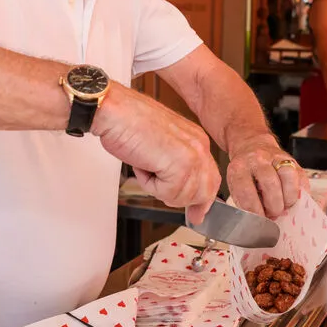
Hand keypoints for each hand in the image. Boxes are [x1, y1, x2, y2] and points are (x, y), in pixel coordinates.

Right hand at [92, 85, 220, 223]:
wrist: (115, 112)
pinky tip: (143, 164)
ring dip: (158, 187)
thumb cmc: (129, 122)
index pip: (211, 179)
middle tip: (159, 188)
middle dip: (179, 197)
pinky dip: (149, 184)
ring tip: (146, 165)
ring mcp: (192, 155)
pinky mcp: (180, 164)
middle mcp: (199, 146)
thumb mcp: (161, 144)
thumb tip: (180, 188)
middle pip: (204, 192)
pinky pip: (167, 193)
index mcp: (197, 140)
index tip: (197, 214)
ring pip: (184, 197)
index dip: (202, 200)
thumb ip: (177, 164)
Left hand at [225, 136, 302, 218]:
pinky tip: (294, 199)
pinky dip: (300, 192)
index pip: (246, 191)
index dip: (255, 210)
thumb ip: (246, 201)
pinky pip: (301, 176)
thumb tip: (260, 222)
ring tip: (285, 206)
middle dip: (274, 206)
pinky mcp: (291, 159)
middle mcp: (257, 159)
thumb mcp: (236, 184)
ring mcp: (275, 157)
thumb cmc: (245, 171)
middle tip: (274, 214)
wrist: (252, 145)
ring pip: (288, 176)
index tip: (260, 221)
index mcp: (239, 167)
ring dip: (289, 197)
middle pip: (270, 183)